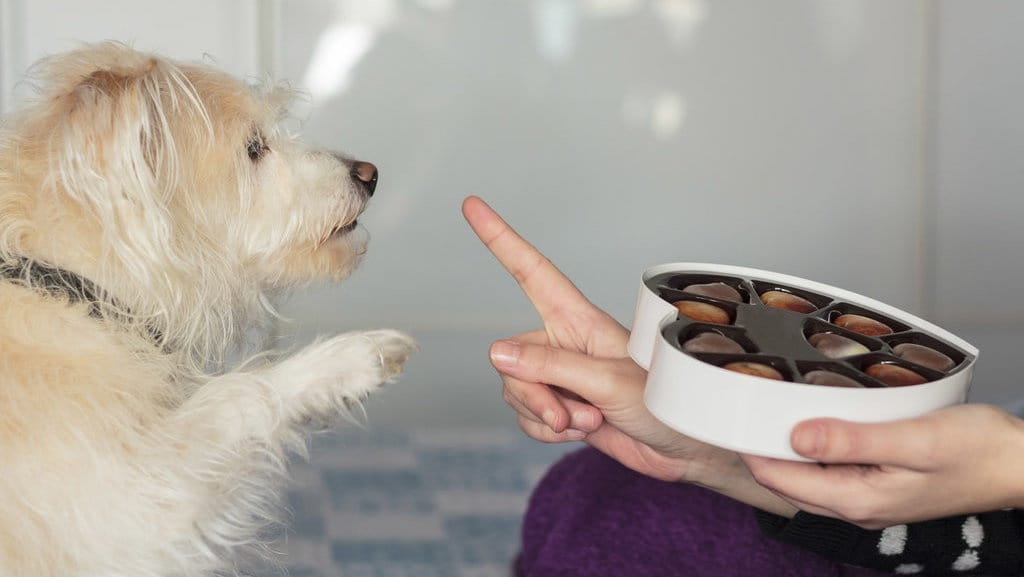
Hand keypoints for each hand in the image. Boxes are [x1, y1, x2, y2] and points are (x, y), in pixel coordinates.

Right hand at [462, 196, 794, 514]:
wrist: (684, 450)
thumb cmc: (665, 403)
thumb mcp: (608, 382)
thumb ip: (551, 367)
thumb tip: (497, 353)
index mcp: (579, 320)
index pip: (532, 272)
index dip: (501, 239)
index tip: (473, 206)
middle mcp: (564, 343)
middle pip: (511, 358)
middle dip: (532, 394)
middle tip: (567, 414)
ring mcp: (561, 377)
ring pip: (515, 391)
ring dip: (545, 416)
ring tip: (588, 421)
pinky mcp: (560, 407)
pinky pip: (527, 417)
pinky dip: (547, 432)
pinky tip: (580, 432)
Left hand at [742, 403, 1023, 528]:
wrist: (1020, 464)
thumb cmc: (978, 450)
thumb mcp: (914, 440)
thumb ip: (853, 441)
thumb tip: (796, 437)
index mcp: (859, 499)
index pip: (781, 479)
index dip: (751, 448)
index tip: (731, 415)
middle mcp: (858, 506)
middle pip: (788, 481)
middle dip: (761, 449)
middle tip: (741, 407)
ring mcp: (868, 499)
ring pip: (808, 476)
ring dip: (786, 449)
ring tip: (767, 410)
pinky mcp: (879, 486)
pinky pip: (831, 471)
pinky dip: (813, 449)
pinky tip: (813, 423)